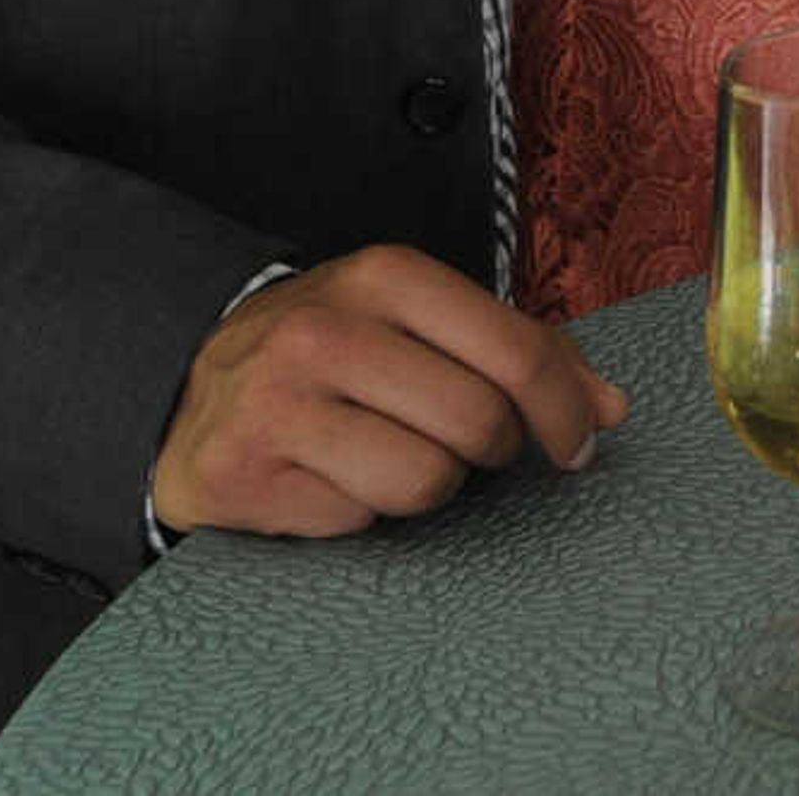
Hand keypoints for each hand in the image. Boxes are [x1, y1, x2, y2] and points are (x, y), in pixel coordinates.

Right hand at [152, 244, 628, 537]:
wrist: (188, 388)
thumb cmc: (332, 353)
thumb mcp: (418, 320)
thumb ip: (521, 352)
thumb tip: (611, 408)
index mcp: (384, 276)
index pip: (514, 351)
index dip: (565, 408)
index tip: (580, 442)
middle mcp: (324, 331)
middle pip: (476, 423)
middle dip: (491, 450)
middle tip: (467, 445)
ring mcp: (275, 404)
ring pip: (423, 482)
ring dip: (426, 486)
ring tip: (391, 454)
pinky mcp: (240, 475)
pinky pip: (357, 522)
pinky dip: (360, 511)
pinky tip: (331, 478)